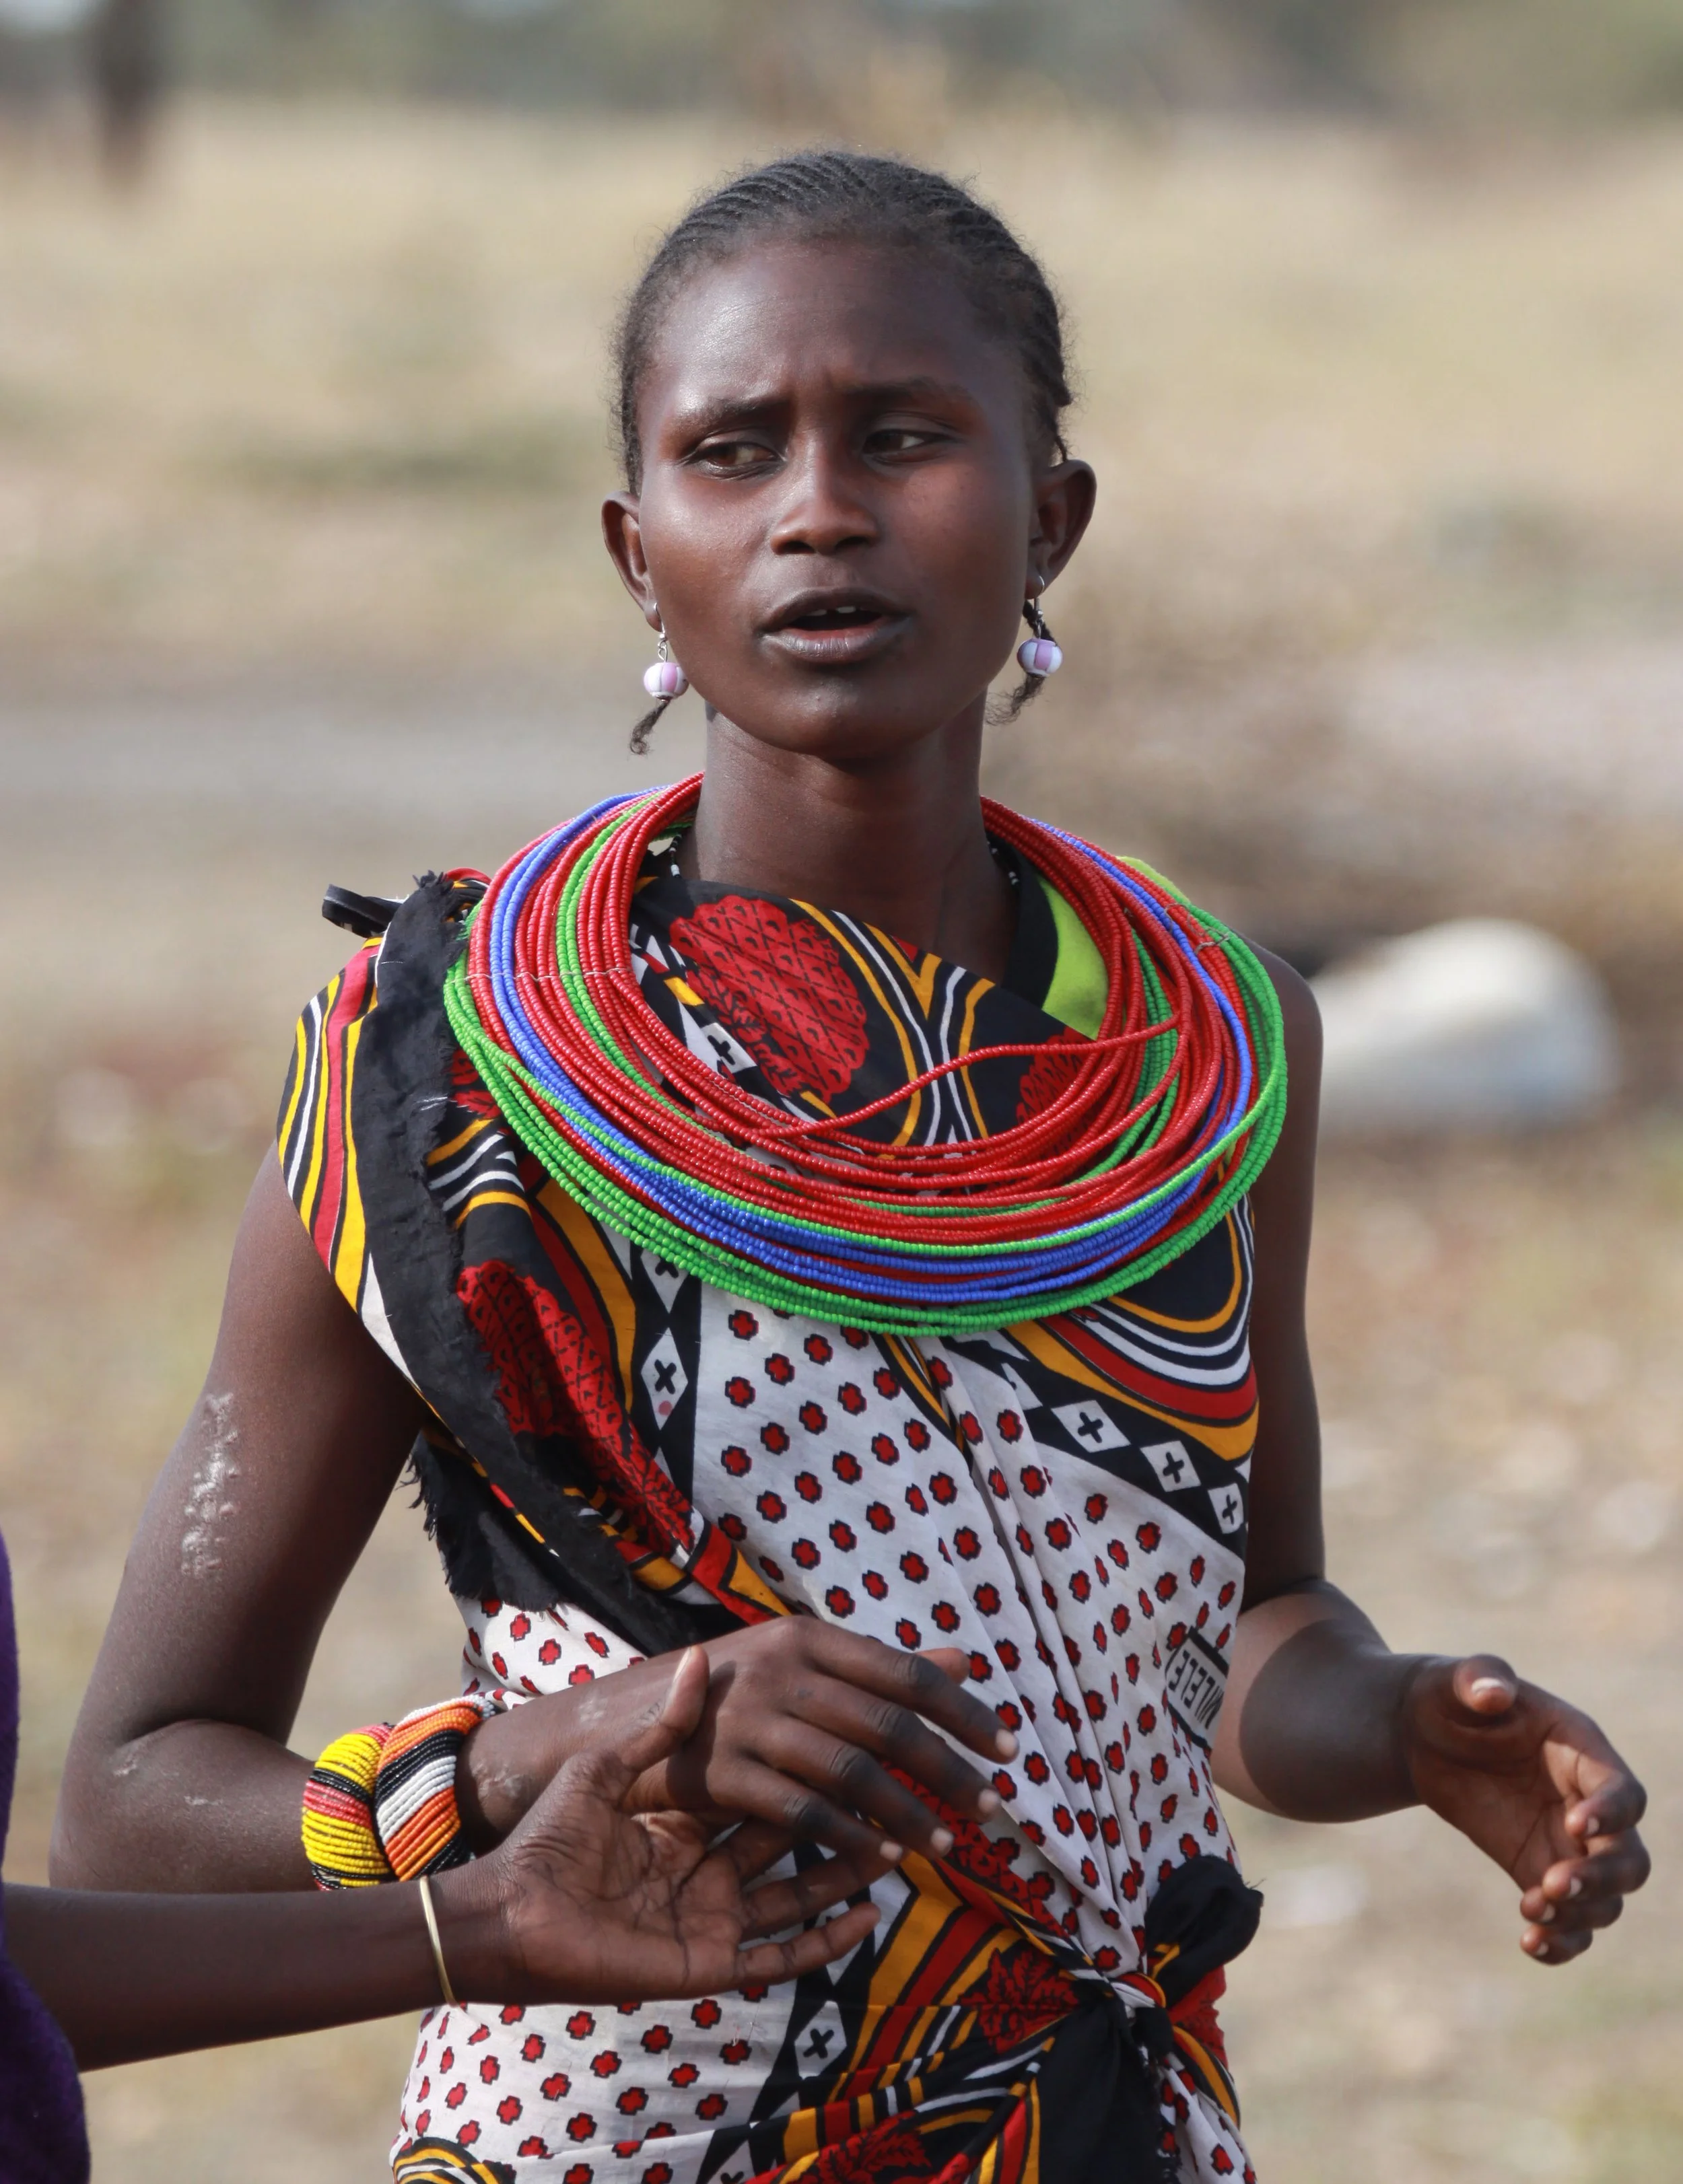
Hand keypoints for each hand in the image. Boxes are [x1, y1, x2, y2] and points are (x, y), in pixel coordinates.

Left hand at [440, 1648, 883, 2002]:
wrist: (507, 1912)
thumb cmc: (547, 1839)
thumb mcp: (607, 1769)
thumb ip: (663, 1727)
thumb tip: (699, 1657)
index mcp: (684, 1828)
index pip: (762, 1794)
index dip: (808, 1772)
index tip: (855, 1739)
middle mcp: (706, 1874)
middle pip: (791, 1844)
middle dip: (843, 1819)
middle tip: (896, 1788)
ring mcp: (712, 1921)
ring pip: (800, 1900)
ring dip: (849, 1875)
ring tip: (903, 1846)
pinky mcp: (709, 1962)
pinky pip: (780, 1957)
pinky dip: (826, 1940)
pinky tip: (868, 1917)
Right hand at [461, 1621, 1015, 1865]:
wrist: (611, 1721)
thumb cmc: (722, 1697)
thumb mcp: (796, 1666)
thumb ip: (877, 1669)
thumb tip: (965, 1658)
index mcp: (807, 1637)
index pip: (905, 1674)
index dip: (962, 1712)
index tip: (1007, 1748)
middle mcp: (784, 1668)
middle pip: (889, 1726)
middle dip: (949, 1773)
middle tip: (993, 1810)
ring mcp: (750, 1718)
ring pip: (852, 1772)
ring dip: (907, 1815)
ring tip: (945, 1849)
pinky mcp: (721, 1769)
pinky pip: (800, 1810)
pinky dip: (846, 1836)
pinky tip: (879, 1860)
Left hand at [1401, 1654, 1649, 1964]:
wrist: (1418, 1733)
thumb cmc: (1446, 1697)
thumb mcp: (1454, 1679)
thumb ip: (1479, 1675)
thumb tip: (1492, 1691)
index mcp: (1581, 1751)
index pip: (1623, 1792)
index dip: (1611, 1814)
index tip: (1573, 1826)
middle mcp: (1587, 1802)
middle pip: (1630, 1858)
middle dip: (1602, 1879)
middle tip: (1551, 1884)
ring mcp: (1567, 1844)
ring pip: (1606, 1898)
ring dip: (1580, 1914)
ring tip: (1532, 1908)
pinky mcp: (1537, 1869)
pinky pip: (1569, 1917)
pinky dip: (1562, 1940)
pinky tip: (1530, 1942)